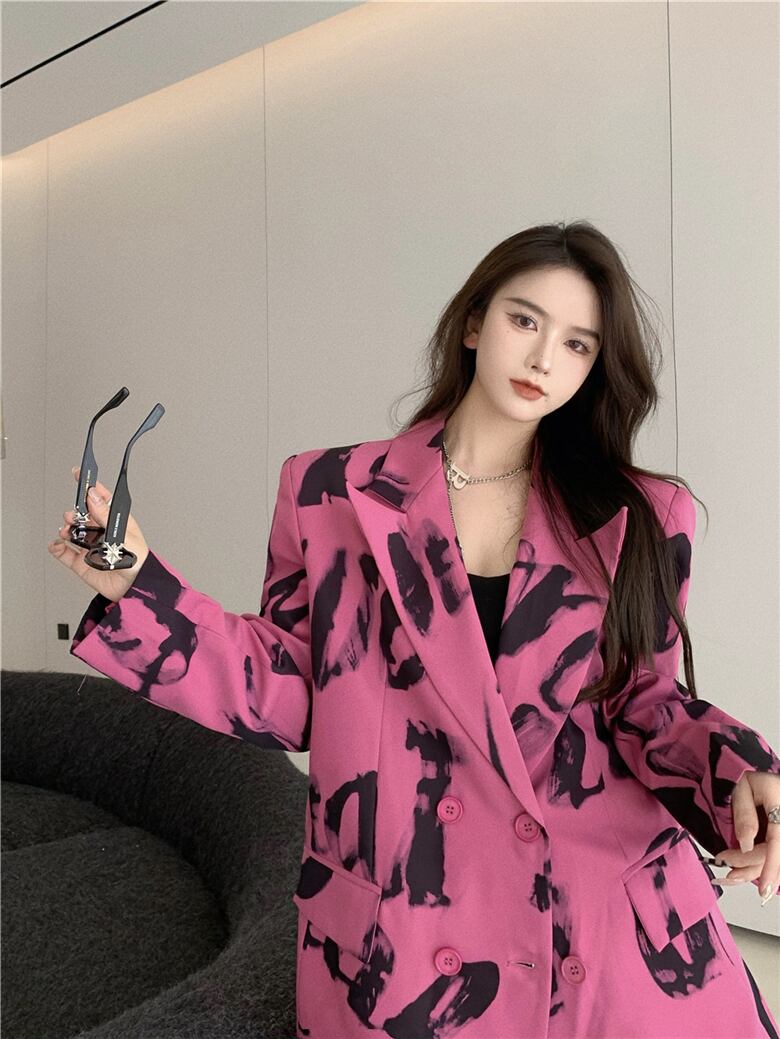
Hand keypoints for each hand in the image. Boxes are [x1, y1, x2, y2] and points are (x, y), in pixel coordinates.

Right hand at [47, 464, 149, 602]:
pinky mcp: (82, 563)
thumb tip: (93, 496)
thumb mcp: (124, 535)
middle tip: (73, 516)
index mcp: (116, 522)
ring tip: (67, 531)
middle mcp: (102, 532)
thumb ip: (105, 517)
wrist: (135, 590)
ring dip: (66, 528)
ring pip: (72, 532)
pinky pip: (64, 553)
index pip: (101, 499)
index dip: (90, 486)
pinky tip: (57, 544)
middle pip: (83, 515)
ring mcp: (91, 547)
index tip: (79, 474)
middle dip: (75, 512)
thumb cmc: (139, 562)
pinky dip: (57, 547)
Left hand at [715, 771, 779, 902]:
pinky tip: (740, 873)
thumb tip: (746, 845)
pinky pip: (771, 855)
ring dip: (752, 871)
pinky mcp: (776, 837)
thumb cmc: (748, 776)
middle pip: (773, 855)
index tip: (763, 888)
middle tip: (723, 862)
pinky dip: (756, 867)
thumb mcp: (741, 787)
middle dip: (748, 865)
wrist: (758, 775)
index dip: (771, 867)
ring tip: (729, 875)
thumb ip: (744, 814)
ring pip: (774, 860)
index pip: (778, 841)